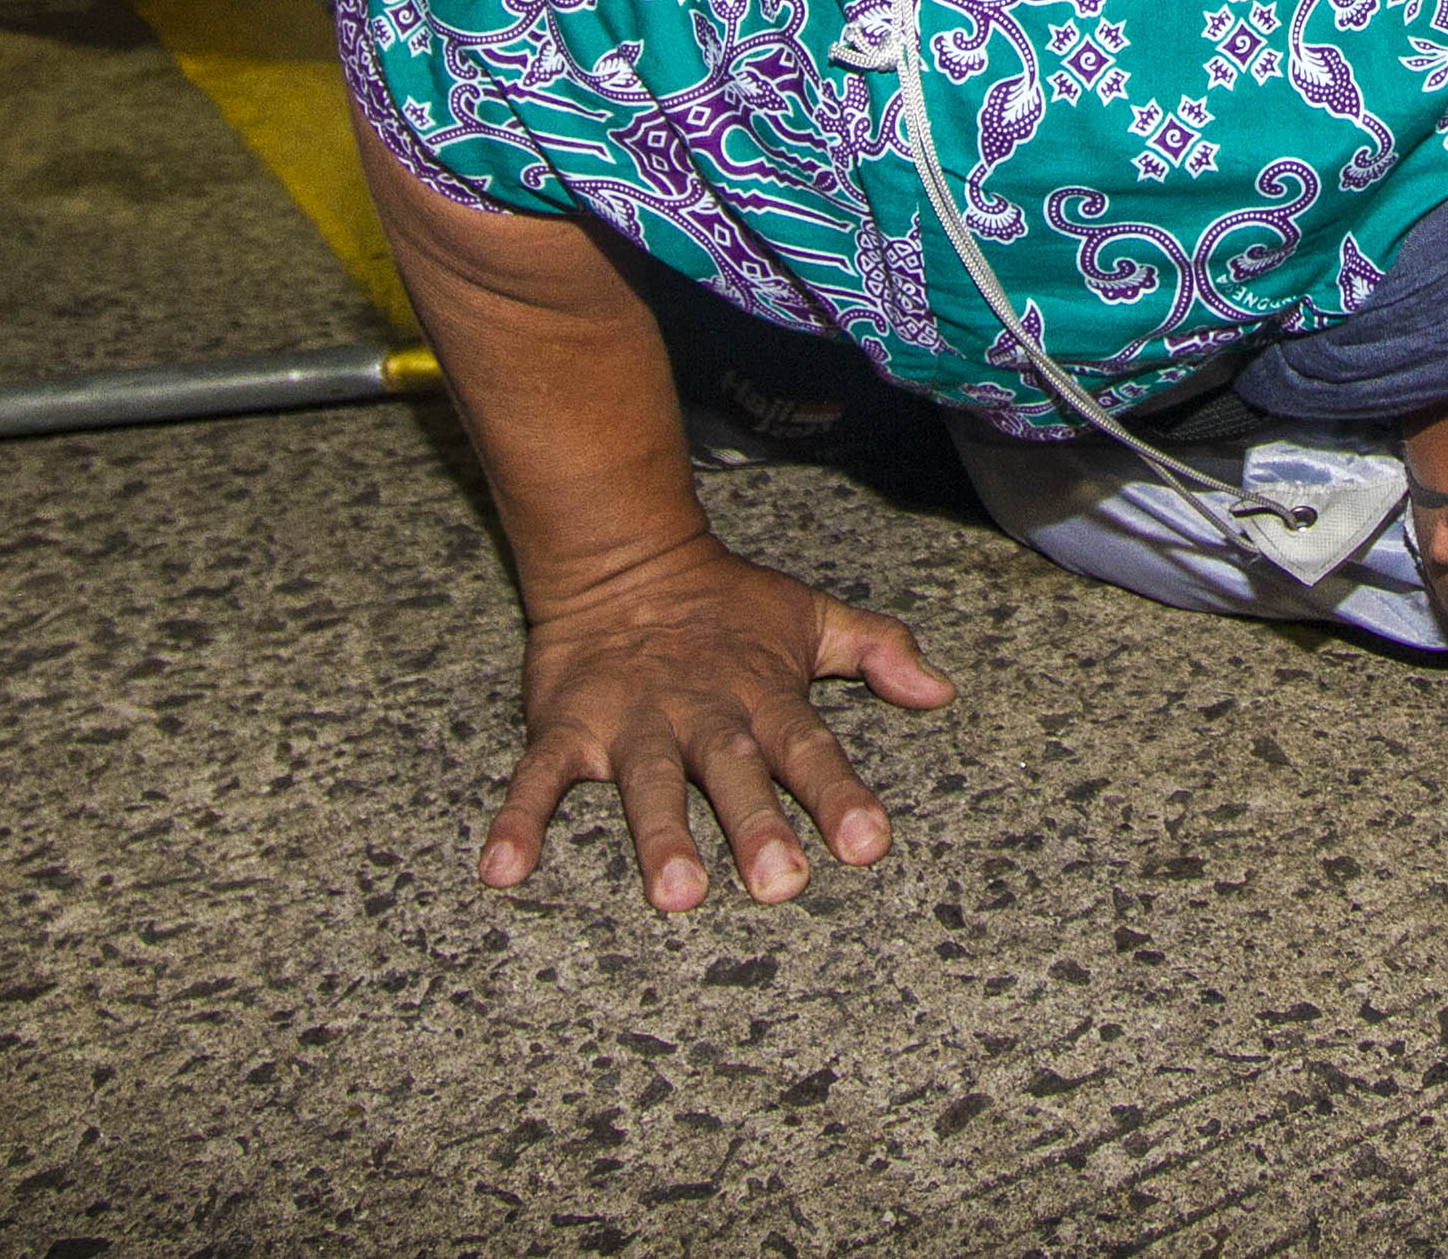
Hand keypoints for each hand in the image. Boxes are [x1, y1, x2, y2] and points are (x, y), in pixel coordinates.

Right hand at [484, 535, 953, 909]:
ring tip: (677, 893)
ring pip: (647, 781)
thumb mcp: (809, 617)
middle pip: (732, 772)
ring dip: (659, 835)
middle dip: (756, 825)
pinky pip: (538, 776)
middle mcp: (700, 714)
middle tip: (781, 884)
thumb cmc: (726, 606)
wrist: (622, 554)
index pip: (809, 749)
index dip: (839, 794)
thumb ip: (876, 652)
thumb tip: (942, 690)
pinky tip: (505, 871)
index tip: (868, 844)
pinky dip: (520, 820)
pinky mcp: (566, 726)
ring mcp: (630, 721)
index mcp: (762, 697)